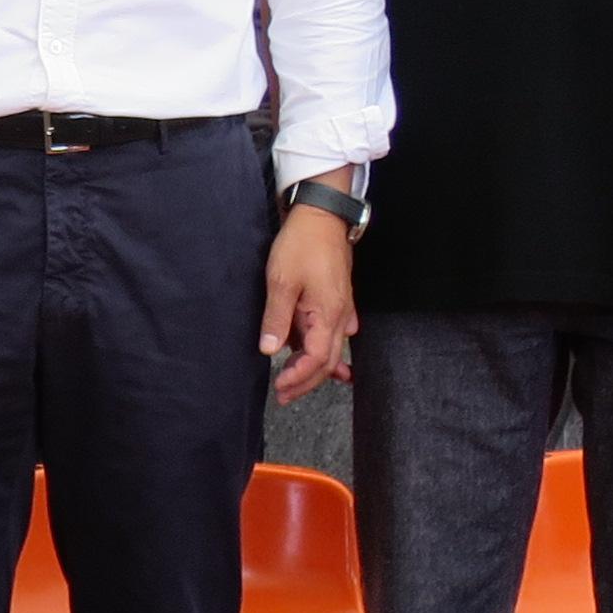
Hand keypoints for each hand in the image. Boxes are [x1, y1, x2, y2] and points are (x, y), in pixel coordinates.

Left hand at [256, 202, 356, 402]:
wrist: (322, 216)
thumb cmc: (301, 245)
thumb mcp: (281, 281)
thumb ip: (277, 319)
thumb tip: (270, 350)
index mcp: (328, 315)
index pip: (317, 360)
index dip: (299, 378)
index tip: (280, 387)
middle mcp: (341, 317)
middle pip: (328, 362)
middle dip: (306, 382)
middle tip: (284, 396)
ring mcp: (342, 310)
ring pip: (331, 350)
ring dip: (315, 369)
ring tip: (294, 384)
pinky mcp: (338, 301)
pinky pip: (334, 335)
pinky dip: (326, 352)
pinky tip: (322, 360)